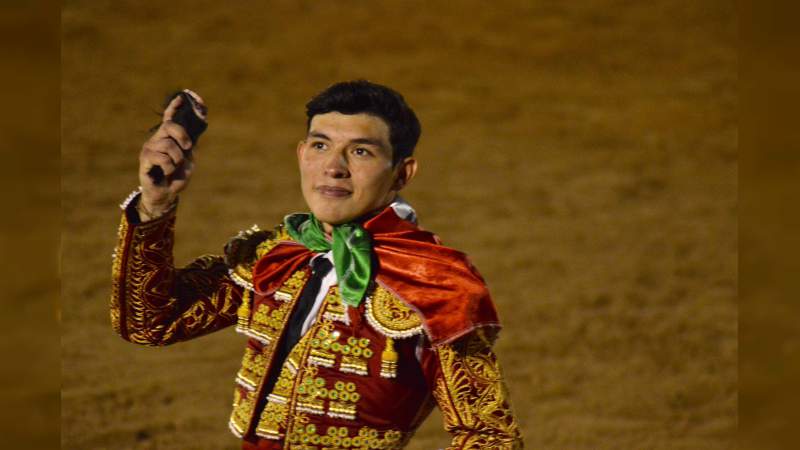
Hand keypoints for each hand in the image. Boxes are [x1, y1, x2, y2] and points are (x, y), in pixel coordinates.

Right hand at [138, 90, 206, 216]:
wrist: (167, 194)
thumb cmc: (177, 175)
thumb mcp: (189, 157)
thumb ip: (191, 141)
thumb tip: (199, 122)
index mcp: (168, 137)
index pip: (170, 116)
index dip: (176, 105)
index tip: (184, 96)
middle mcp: (157, 139)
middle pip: (170, 126)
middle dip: (183, 136)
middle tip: (187, 148)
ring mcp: (149, 148)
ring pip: (168, 145)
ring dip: (177, 159)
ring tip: (174, 167)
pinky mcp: (145, 160)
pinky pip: (162, 158)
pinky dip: (170, 168)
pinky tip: (167, 172)